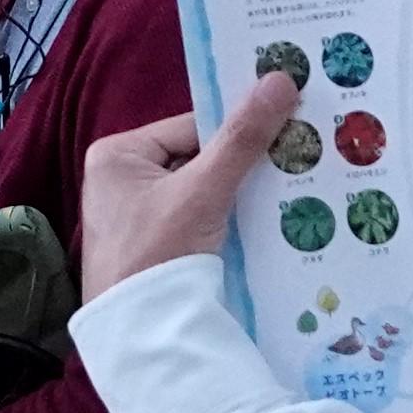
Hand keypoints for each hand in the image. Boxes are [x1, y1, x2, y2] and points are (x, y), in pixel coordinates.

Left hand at [80, 67, 301, 286]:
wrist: (139, 334)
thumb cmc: (157, 253)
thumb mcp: (202, 190)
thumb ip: (241, 138)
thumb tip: (280, 78)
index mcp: (118, 154)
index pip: (191, 128)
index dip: (236, 132)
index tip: (285, 132)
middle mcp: (120, 180)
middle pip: (197, 160)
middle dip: (240, 167)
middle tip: (295, 162)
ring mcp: (135, 217)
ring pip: (201, 192)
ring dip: (237, 197)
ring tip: (288, 193)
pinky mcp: (151, 248)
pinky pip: (197, 221)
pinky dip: (225, 223)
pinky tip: (262, 227)